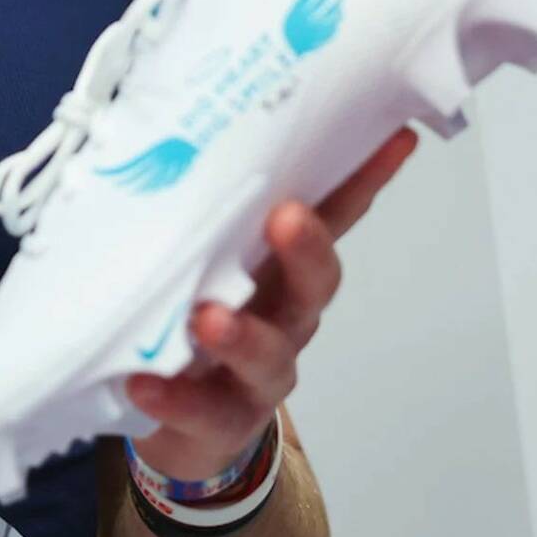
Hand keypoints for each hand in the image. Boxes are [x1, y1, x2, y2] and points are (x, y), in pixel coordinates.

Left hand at [121, 126, 419, 481]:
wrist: (178, 422)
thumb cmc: (188, 319)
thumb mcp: (194, 251)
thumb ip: (190, 201)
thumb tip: (159, 115)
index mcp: (277, 263)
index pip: (330, 213)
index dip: (364, 177)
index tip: (394, 135)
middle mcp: (282, 313)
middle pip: (314, 281)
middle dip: (307, 248)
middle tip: (288, 218)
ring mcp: (258, 370)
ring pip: (268, 352)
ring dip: (241, 333)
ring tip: (208, 318)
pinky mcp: (221, 418)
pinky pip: (201, 409)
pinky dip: (173, 397)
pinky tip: (142, 382)